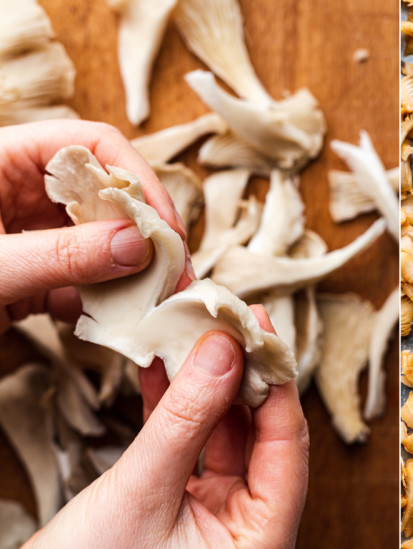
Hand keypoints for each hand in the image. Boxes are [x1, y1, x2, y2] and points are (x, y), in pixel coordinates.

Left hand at [0, 119, 190, 332]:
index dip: (138, 178)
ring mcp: (30, 237)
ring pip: (102, 243)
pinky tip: (122, 321)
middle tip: (177, 269)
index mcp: (6, 161)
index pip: (91, 145)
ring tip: (161, 298)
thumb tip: (140, 246)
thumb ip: (63, 254)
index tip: (166, 226)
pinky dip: (106, 304)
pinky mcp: (32, 279)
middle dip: (145, 232)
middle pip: (107, 196)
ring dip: (133, 273)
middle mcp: (24, 193)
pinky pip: (84, 284)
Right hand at [0, 306, 309, 548]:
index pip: (287, 446)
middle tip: (225, 320)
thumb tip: (227, 349)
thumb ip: (187, 418)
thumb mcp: (140, 495)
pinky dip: (180, 412)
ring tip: (195, 333)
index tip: (257, 325)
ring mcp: (219, 527)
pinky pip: (193, 452)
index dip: (274, 379)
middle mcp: (251, 538)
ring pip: (225, 439)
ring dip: (208, 388)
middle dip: (239, 376)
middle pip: (260, 437)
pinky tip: (167, 368)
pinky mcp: (186, 517)